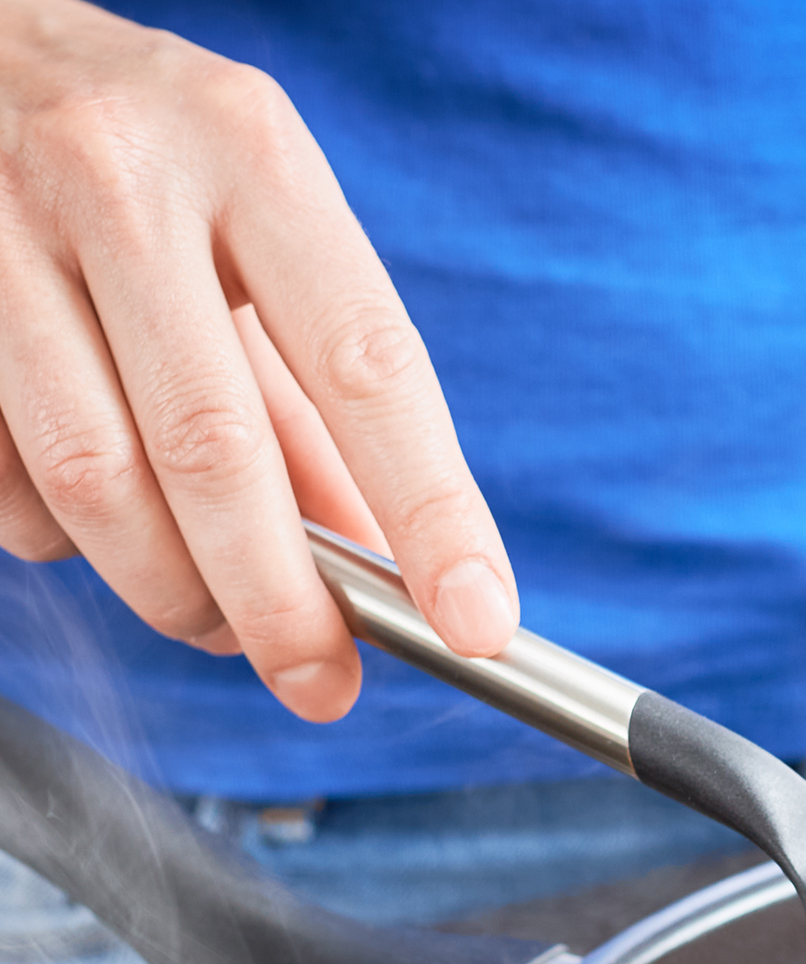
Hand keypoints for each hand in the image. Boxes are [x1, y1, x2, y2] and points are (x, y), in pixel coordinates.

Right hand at [0, 0, 517, 720]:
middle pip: (218, 453)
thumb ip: (323, 401)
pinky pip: (11, 488)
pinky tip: (104, 520)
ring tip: (220, 621)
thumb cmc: (144, 157)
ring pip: (100, 486)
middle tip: (322, 681)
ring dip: (176, 594)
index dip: (430, 516)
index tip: (474, 621)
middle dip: (283, 604)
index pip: (369, 370)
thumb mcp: (262, 232)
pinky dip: (71, 541)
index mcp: (251, 153)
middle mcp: (122, 178)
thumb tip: (388, 566)